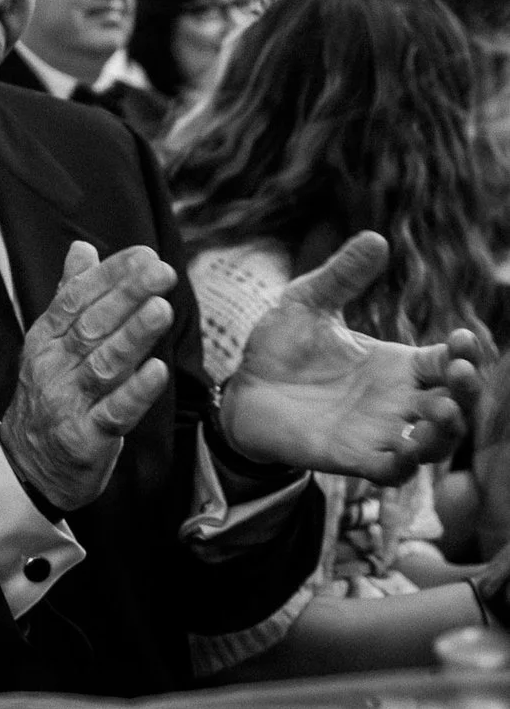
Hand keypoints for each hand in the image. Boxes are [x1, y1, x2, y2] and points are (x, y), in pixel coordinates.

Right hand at [0, 241, 177, 512]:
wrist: (27, 465)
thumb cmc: (49, 397)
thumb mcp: (50, 343)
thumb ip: (70, 295)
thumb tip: (82, 248)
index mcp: (45, 339)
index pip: (75, 298)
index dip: (110, 276)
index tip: (143, 255)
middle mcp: (53, 366)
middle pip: (91, 326)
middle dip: (127, 296)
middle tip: (160, 271)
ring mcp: (68, 401)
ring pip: (103, 364)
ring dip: (133, 336)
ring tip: (162, 309)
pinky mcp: (85, 437)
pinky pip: (113, 412)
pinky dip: (135, 392)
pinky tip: (158, 371)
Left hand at [219, 232, 483, 481]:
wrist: (241, 387)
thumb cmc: (281, 345)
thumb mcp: (307, 302)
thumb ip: (341, 275)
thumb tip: (374, 237)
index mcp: (398, 365)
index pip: (447, 362)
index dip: (465, 354)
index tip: (464, 338)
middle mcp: (398, 401)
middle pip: (454, 404)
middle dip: (467, 392)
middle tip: (462, 373)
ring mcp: (378, 432)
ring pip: (431, 443)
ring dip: (444, 432)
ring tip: (440, 410)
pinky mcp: (350, 458)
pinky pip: (389, 471)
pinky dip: (401, 465)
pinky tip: (401, 450)